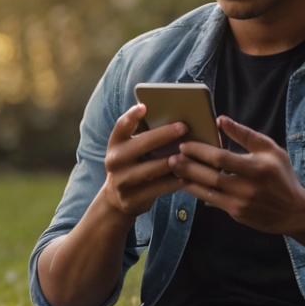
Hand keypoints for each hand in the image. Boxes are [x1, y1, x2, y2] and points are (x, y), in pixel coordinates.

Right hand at [101, 104, 186, 218]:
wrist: (116, 199)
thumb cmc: (132, 165)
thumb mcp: (130, 150)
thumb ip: (144, 135)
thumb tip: (172, 116)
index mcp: (115, 144)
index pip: (121, 126)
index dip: (132, 116)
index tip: (144, 106)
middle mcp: (115, 160)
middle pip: (141, 145)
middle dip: (164, 135)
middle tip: (184, 127)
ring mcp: (122, 181)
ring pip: (152, 169)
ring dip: (173, 161)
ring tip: (190, 153)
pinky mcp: (132, 198)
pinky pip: (158, 188)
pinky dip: (175, 181)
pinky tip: (189, 176)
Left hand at [167, 115, 304, 235]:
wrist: (294, 211)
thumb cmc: (281, 176)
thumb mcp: (270, 149)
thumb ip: (245, 134)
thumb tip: (220, 120)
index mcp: (256, 168)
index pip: (221, 158)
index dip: (200, 151)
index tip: (184, 145)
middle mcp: (246, 187)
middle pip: (210, 176)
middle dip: (188, 166)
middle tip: (171, 158)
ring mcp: (240, 204)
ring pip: (207, 191)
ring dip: (188, 180)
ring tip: (173, 170)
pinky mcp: (235, 214)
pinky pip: (211, 201)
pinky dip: (198, 192)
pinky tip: (187, 183)